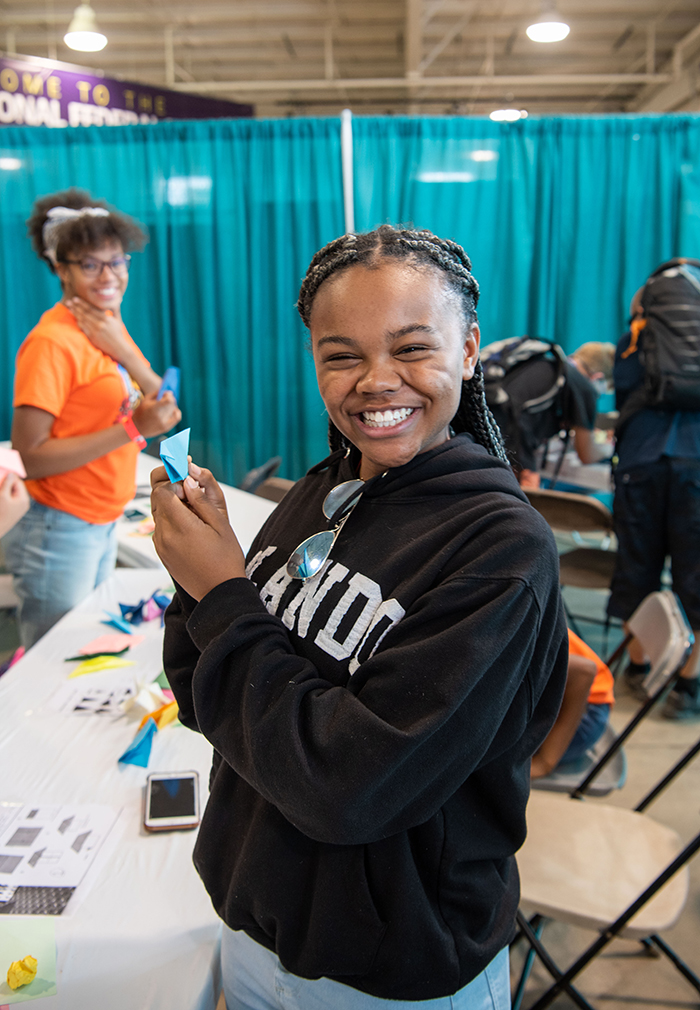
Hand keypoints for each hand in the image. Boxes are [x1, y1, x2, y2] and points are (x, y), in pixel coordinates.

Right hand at [0, 472, 29, 537]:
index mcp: (24, 498)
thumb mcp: (2, 495)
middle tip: (0, 483)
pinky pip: (10, 500)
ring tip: (0, 490)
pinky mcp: (14, 512)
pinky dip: (5, 496)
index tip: (1, 475)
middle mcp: (24, 503)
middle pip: (16, 487)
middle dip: (7, 484)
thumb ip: (7, 483)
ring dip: (5, 490)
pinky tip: (1, 497)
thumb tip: (12, 473)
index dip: (9, 477)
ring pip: (12, 493)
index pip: (18, 482)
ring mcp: (19, 508)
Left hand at [66, 297, 131, 361]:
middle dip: (76, 306)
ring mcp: (95, 330)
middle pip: (85, 312)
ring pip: (82, 319)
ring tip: (69, 308)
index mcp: (106, 318)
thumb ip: (115, 310)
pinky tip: (75, 319)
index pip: (91, 308)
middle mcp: (100, 323)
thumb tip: (117, 301)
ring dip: (75, 313)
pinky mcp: (92, 337)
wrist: (118, 348)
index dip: (82, 303)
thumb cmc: (118, 334)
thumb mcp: (118, 321)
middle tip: (69, 301)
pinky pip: (83, 328)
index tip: (75, 299)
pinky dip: (78, 322)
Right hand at [133, 392, 180, 437]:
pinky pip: (177, 418)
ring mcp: (164, 424)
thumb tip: (169, 392)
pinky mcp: (166, 428)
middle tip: (167, 398)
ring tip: (167, 405)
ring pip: (176, 410)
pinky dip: (176, 412)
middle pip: (173, 405)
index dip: (169, 395)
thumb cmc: (140, 412)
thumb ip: (157, 394)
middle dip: (171, 399)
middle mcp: (160, 417)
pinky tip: (171, 411)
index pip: (169, 400)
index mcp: (154, 409)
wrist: (136, 428)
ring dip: (173, 406)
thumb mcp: (145, 400)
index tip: (166, 394)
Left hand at [150, 461, 244, 600]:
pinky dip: (171, 518)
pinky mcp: (161, 552)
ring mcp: (160, 545)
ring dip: (172, 503)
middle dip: (171, 487)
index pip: (162, 490)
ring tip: (195, 507)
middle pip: (156, 499)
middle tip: (190, 486)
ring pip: (158, 512)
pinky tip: (191, 523)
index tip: (186, 473)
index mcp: (179, 526)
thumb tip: (186, 481)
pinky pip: (161, 526)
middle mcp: (164, 535)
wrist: (219, 593)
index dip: (172, 478)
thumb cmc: (226, 559)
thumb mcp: (220, 525)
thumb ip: (201, 500)